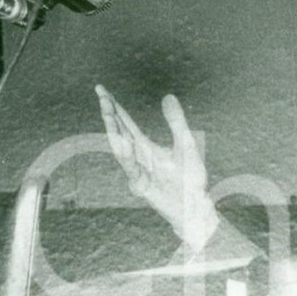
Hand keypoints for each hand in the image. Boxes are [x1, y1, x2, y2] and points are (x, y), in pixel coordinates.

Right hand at [96, 84, 218, 249]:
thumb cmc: (190, 178)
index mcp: (145, 146)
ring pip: (121, 149)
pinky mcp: (141, 186)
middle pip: (119, 132)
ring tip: (108, 113)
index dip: (114, 106)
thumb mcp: (186, 143)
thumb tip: (168, 96)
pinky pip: (132, 169)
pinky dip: (128, 156)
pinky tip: (124, 141)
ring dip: (114, 131)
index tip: (101, 90)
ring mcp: (137, 171)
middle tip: (102, 95)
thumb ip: (176, 121)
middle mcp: (138, 157)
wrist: (195, 205)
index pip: (125, 122)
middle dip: (110, 114)